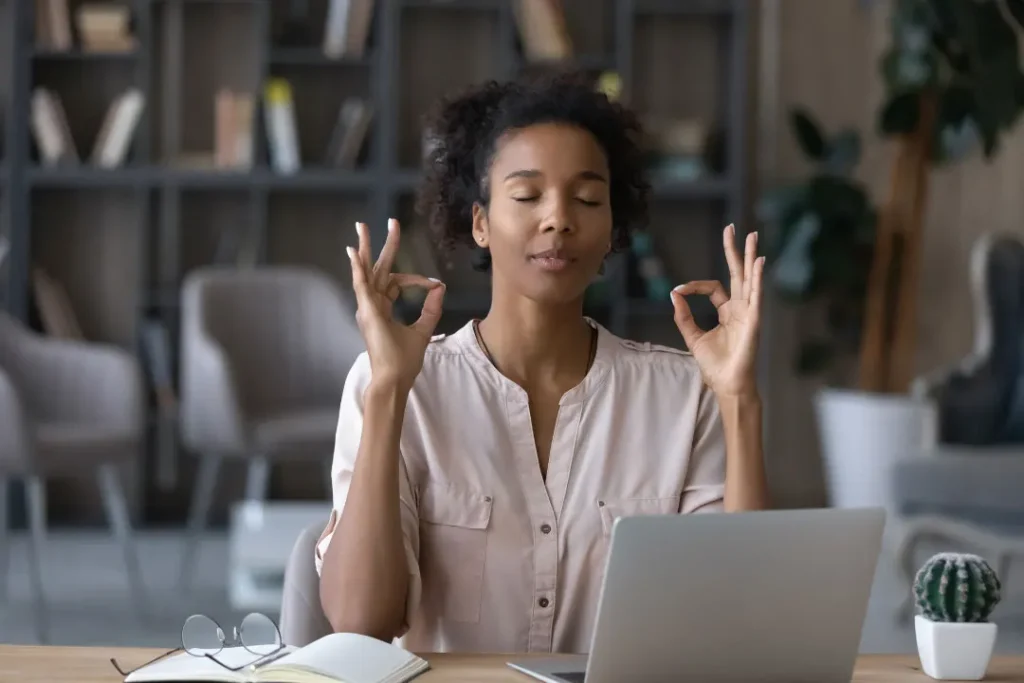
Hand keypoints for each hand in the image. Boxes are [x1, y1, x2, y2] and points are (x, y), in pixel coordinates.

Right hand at [347, 219, 445, 391]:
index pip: (397, 282)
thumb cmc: (404, 360)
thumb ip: (431, 308)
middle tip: (391, 222)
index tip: (433, 284)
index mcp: (383, 308)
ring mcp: (368, 307)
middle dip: (383, 245)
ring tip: (361, 227)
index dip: (416, 280)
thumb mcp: (423, 330)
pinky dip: (356, 269)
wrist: (394, 378)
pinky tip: (353, 253)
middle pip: (377, 268)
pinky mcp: (367, 311)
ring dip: (363, 248)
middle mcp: (373, 305)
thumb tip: (440, 286)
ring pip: (365, 271)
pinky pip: (360, 285)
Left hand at [670, 224, 763, 396]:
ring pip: (750, 278)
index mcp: (727, 312)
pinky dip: (758, 278)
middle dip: (736, 251)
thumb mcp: (692, 337)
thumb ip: (683, 316)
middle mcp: (740, 308)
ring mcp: (749, 313)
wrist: (726, 384)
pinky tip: (759, 262)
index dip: (695, 286)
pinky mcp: (754, 320)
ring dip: (751, 257)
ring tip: (752, 236)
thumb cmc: (714, 365)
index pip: (714, 288)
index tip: (678, 290)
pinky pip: (756, 295)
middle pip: (738, 273)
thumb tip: (673, 294)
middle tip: (734, 228)